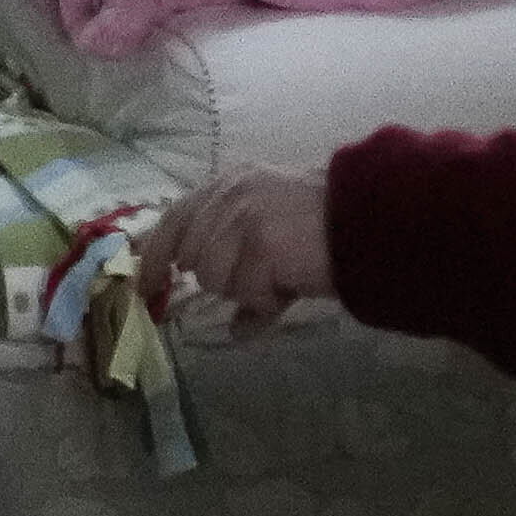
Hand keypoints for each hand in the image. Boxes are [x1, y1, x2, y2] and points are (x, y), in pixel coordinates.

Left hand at [150, 166, 339, 346]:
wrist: (370, 221)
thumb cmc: (327, 230)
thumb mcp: (275, 236)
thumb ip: (244, 267)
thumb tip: (235, 331)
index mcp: (229, 184)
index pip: (173, 218)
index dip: (155, 255)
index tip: (145, 286)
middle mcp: (228, 195)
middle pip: (192, 257)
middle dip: (222, 277)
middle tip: (261, 275)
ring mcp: (241, 217)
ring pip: (212, 277)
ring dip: (247, 288)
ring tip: (282, 273)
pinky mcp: (258, 244)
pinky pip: (244, 291)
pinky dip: (267, 298)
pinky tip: (291, 279)